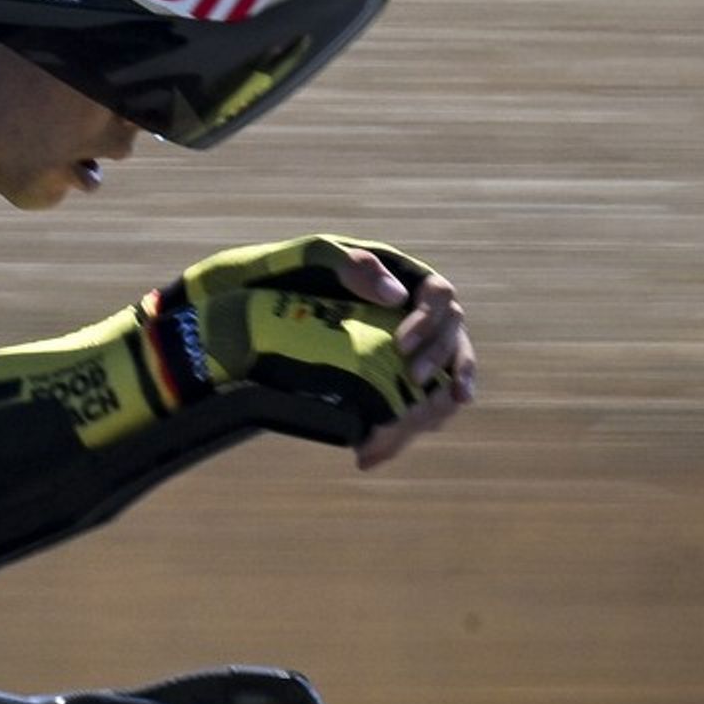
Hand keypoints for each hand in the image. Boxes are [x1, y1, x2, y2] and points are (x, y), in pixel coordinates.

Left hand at [139, 234, 475, 466]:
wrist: (251, 304)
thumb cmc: (288, 271)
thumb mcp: (314, 257)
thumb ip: (352, 266)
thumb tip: (395, 296)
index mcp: (405, 280)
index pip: (440, 298)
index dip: (432, 322)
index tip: (403, 344)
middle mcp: (413, 314)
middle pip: (451, 337)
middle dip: (442, 360)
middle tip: (415, 381)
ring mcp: (404, 349)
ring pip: (442, 374)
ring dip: (438, 400)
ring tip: (424, 423)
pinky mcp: (386, 379)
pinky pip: (414, 401)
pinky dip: (407, 424)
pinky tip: (382, 446)